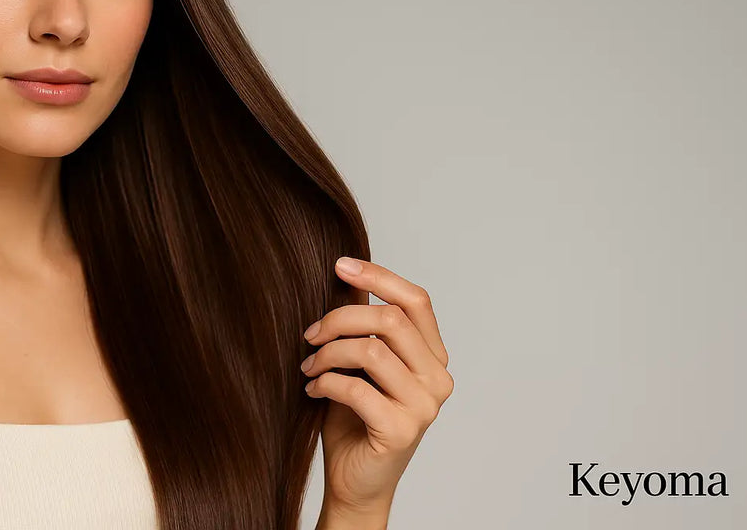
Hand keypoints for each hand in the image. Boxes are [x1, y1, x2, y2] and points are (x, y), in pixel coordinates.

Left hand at [301, 257, 452, 519]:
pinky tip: (313, 388)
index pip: (416, 300)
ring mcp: (424, 406)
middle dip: (340, 318)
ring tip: (309, 364)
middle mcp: (437, 379)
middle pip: (390, 319)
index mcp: (433, 357)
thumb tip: (345, 276)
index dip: (378, 276)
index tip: (339, 265)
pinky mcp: (401, 430)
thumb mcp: (360, 363)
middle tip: (309, 334)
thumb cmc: (355, 419)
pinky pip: (356, 388)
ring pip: (372, 350)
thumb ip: (363, 326)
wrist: (355, 481)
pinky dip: (326, 381)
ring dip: (328, 352)